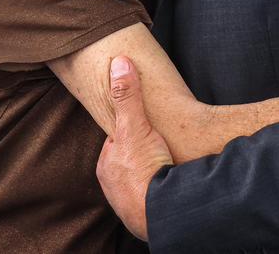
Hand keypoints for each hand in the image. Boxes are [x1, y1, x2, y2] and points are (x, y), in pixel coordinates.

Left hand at [97, 56, 173, 240]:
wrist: (160, 212)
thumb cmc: (144, 170)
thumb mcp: (135, 126)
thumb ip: (128, 96)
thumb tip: (120, 63)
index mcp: (107, 165)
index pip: (118, 141)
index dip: (133, 130)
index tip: (146, 126)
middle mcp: (113, 186)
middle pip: (129, 161)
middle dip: (144, 153)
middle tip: (161, 146)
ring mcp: (128, 202)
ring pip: (140, 180)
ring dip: (153, 173)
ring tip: (169, 164)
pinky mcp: (146, 215)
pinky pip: (152, 196)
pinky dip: (161, 189)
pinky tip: (172, 182)